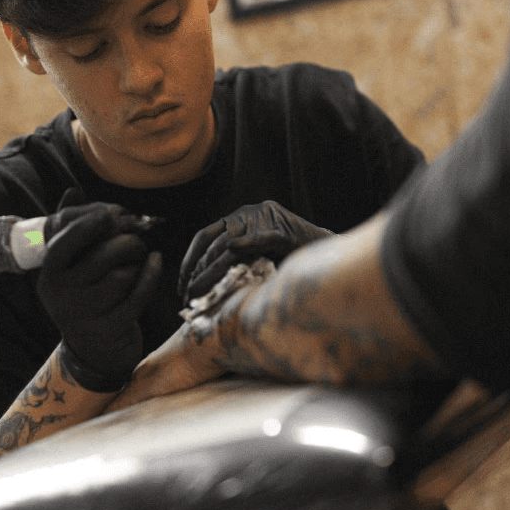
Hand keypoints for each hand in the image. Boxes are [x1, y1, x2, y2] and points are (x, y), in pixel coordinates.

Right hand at [37, 196, 161, 392]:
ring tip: (139, 260)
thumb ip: (70, 228)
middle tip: (136, 240)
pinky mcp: (110, 329)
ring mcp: (85, 315)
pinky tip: (156, 262)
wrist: (93, 352)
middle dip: (126, 242)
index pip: (64, 243)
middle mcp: (62, 296)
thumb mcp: (70, 267)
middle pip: (102, 255)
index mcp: (49, 275)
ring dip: (137, 262)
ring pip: (122, 275)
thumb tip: (71, 191)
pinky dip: (151, 275)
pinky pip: (138, 294)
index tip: (109, 213)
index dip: (87, 224)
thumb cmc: (84, 295)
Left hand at [179, 200, 331, 301]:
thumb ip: (234, 264)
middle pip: (213, 243)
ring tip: (201, 294)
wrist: (327, 252)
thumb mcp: (257, 259)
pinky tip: (230, 263)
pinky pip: (258, 239)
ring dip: (212, 271)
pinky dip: (244, 248)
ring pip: (229, 244)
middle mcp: (250, 213)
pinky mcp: (282, 230)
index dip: (190, 260)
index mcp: (241, 218)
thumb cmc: (292, 260)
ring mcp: (266, 218)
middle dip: (198, 271)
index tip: (181, 283)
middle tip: (189, 295)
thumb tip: (201, 287)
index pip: (205, 236)